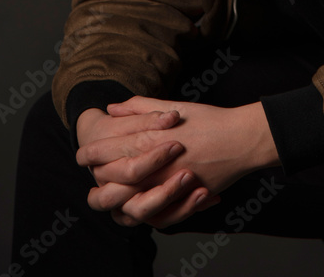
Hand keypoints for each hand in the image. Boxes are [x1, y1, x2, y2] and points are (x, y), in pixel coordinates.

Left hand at [91, 96, 279, 226]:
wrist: (241, 139)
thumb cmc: (209, 120)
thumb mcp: (172, 107)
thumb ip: (140, 107)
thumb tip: (113, 108)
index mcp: (150, 140)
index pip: (108, 151)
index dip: (91, 153)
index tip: (82, 154)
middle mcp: (155, 166)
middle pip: (112, 179)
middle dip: (97, 177)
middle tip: (90, 174)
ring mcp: (168, 187)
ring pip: (128, 203)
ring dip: (115, 199)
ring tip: (106, 193)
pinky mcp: (181, 201)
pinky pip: (154, 216)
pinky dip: (142, 213)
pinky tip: (134, 206)